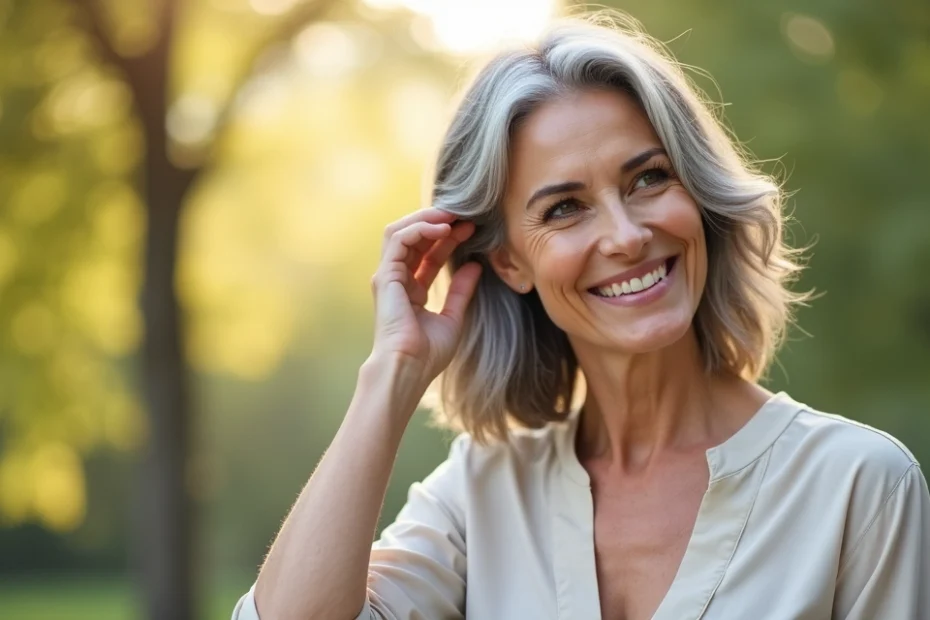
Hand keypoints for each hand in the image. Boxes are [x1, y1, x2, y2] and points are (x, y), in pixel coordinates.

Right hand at [369, 207, 481, 386]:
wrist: (409, 369)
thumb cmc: (427, 354)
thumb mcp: (453, 317)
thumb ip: (462, 291)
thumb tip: (475, 266)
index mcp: (411, 290)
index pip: (429, 254)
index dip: (449, 239)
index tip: (472, 230)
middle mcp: (397, 280)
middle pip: (414, 239)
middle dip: (438, 222)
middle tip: (464, 215)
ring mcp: (389, 276)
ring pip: (401, 232)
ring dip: (426, 218)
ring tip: (451, 215)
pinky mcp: (385, 275)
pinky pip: (398, 240)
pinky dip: (419, 228)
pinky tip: (441, 228)